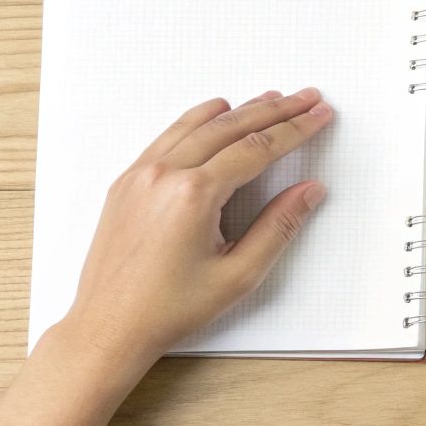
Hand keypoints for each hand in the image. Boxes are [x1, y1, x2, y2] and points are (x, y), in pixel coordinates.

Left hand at [0, 88, 332, 425]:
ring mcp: (141, 174)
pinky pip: (168, 136)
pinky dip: (198, 120)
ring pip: (198, 124)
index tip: (318, 116)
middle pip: (231, 126)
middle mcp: (164, 174)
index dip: (294, 129)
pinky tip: (215, 113)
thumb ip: (278, 226)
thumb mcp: (237, 275)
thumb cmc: (167, 309)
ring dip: (239, 109)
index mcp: (193, 195)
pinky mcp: (126, 182)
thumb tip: (310, 191)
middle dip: (274, 110)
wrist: (107, 328)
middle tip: (305, 98)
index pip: (256, 148)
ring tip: (270, 98)